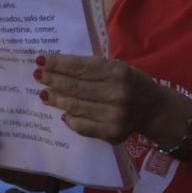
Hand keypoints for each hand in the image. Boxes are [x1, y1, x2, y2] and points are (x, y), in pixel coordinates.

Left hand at [35, 53, 170, 144]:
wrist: (153, 109)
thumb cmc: (132, 83)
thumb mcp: (118, 67)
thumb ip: (94, 68)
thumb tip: (59, 68)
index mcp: (118, 72)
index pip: (81, 67)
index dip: (59, 63)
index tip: (41, 60)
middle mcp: (116, 93)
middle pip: (75, 87)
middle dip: (53, 80)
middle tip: (38, 75)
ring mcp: (114, 115)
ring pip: (76, 107)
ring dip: (56, 99)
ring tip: (45, 94)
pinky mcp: (111, 133)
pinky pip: (83, 126)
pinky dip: (70, 119)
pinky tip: (64, 113)